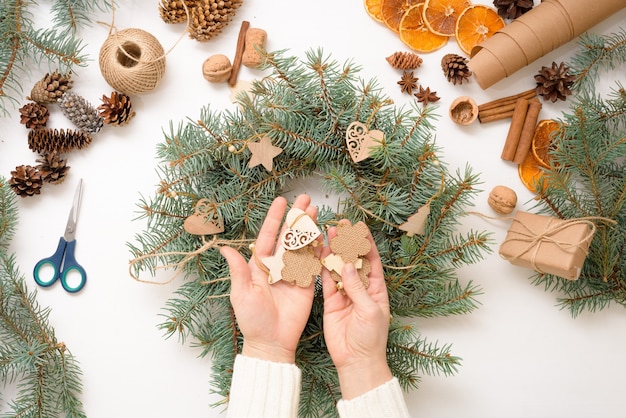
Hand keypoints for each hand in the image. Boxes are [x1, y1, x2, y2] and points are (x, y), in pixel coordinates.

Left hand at [220, 194, 316, 363]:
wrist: (271, 342)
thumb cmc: (252, 320)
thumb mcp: (241, 294)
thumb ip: (238, 270)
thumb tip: (225, 248)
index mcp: (260, 265)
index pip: (269, 236)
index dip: (275, 218)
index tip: (281, 201)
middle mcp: (278, 265)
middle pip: (289, 236)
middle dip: (297, 217)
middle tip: (307, 199)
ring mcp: (294, 273)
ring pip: (303, 245)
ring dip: (310, 228)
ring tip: (317, 211)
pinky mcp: (307, 284)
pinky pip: (314, 263)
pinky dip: (320, 249)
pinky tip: (325, 235)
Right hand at [321, 222, 392, 398]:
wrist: (356, 360)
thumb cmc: (370, 338)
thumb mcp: (369, 310)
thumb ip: (357, 288)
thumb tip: (347, 265)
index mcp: (376, 288)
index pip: (371, 260)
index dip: (366, 243)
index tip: (360, 227)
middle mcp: (361, 287)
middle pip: (353, 259)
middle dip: (348, 242)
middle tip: (341, 225)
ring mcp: (345, 293)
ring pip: (338, 267)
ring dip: (334, 250)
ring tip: (328, 233)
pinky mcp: (331, 301)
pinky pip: (326, 281)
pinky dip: (322, 267)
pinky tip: (318, 253)